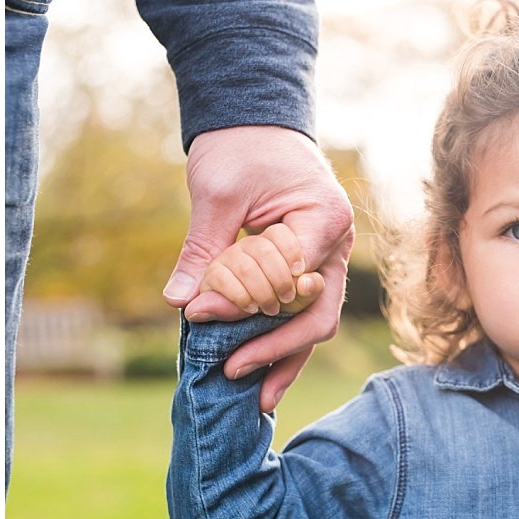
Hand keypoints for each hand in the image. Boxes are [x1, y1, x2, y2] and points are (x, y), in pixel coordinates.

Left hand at [163, 126, 354, 412]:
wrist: (256, 121)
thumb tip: (181, 303)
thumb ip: (205, 251)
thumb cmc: (240, 148)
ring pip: (315, 319)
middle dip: (277, 349)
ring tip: (254, 398)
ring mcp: (330, 255)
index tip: (198, 315)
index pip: (288, 280)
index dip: (245, 305)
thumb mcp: (217, 195)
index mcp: (324, 219)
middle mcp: (338, 242)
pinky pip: (303, 309)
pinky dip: (281, 339)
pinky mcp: (311, 264)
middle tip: (231, 372)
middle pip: (318, 312)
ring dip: (284, 357)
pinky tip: (259, 372)